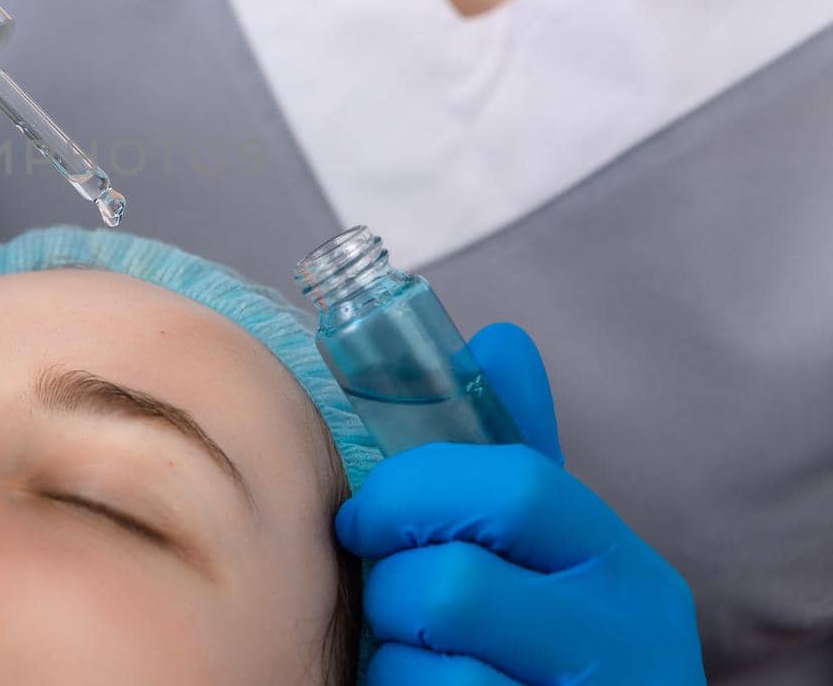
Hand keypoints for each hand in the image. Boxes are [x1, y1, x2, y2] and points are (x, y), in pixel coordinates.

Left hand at [336, 322, 706, 684]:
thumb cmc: (552, 648)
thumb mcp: (550, 552)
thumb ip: (517, 460)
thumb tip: (499, 339)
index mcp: (622, 564)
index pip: (515, 486)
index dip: (414, 493)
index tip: (365, 520)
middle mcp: (627, 637)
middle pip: (454, 583)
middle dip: (394, 589)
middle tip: (393, 604)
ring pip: (438, 661)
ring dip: (400, 657)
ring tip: (423, 659)